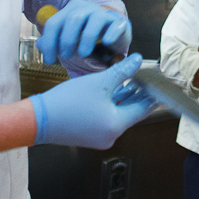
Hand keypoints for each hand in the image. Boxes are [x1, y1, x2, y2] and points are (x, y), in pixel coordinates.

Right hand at [29, 54, 154, 147]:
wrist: (38, 119)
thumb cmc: (67, 102)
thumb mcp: (99, 83)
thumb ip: (122, 71)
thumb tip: (137, 61)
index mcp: (116, 125)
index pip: (143, 109)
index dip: (152, 94)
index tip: (160, 84)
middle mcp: (111, 135)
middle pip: (131, 112)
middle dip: (138, 95)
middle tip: (147, 80)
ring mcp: (99, 137)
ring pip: (118, 114)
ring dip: (124, 99)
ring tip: (133, 82)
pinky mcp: (89, 135)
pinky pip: (106, 118)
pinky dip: (111, 105)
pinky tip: (113, 92)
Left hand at [36, 0, 131, 63]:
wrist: (111, 37)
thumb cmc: (86, 40)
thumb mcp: (68, 41)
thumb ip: (53, 42)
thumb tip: (40, 45)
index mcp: (70, 11)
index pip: (54, 23)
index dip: (49, 43)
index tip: (49, 60)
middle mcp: (86, 9)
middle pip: (73, 18)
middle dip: (67, 40)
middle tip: (67, 55)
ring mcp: (103, 14)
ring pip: (94, 19)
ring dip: (86, 38)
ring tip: (84, 53)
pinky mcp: (119, 22)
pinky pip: (115, 25)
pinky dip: (110, 34)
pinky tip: (105, 43)